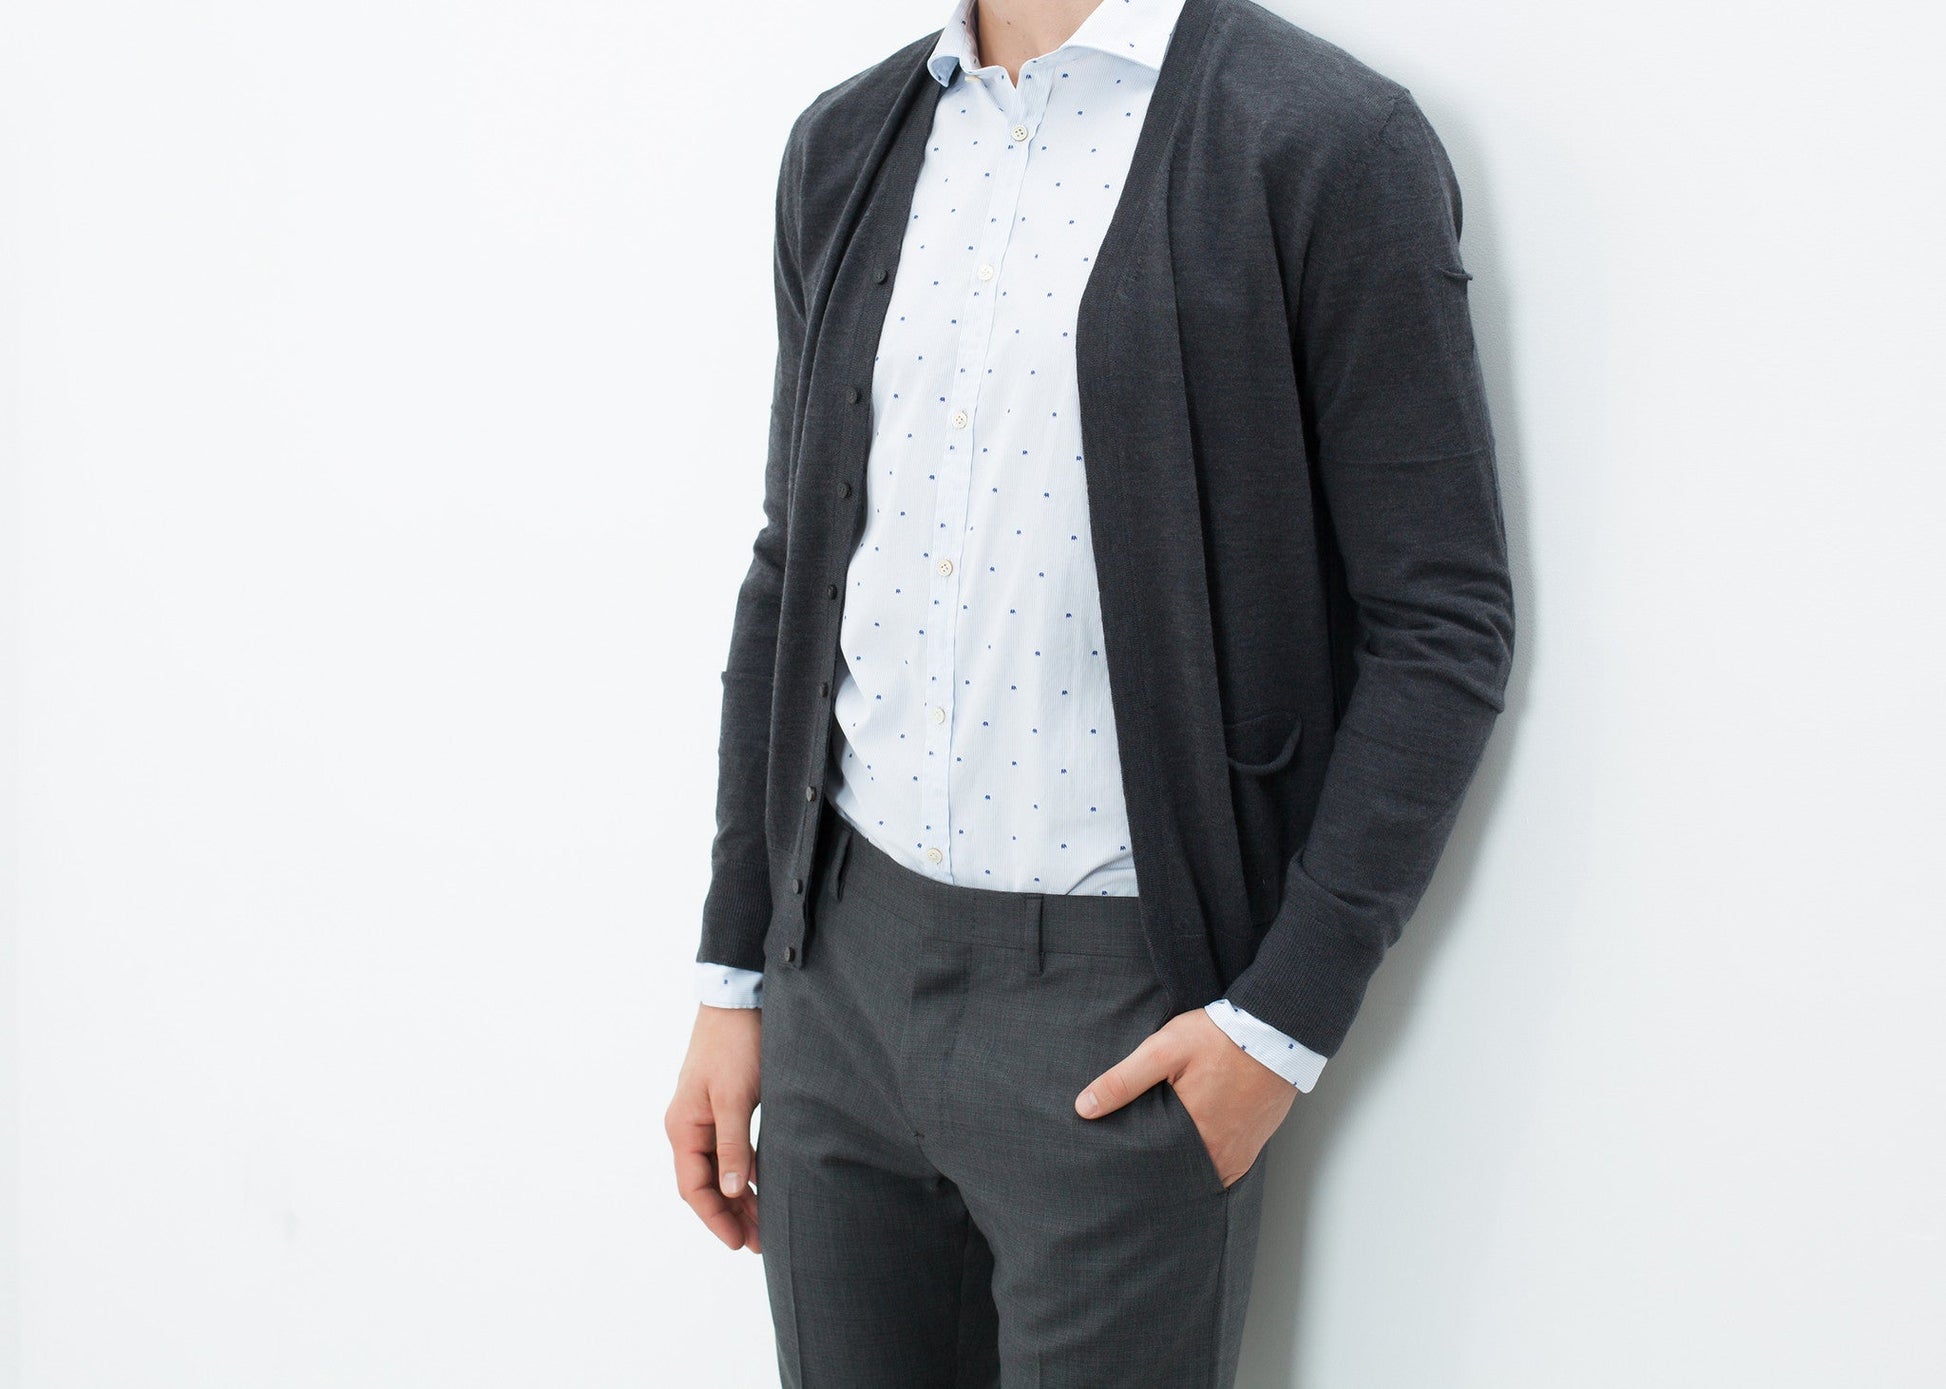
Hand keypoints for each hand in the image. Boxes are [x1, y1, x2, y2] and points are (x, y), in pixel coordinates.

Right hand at [665, 1003, 763, 1252]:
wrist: (739, 999)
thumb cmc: (735, 1044)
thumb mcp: (735, 1098)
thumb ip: (733, 1146)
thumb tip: (733, 1191)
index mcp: (683, 1127)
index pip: (694, 1188)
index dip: (716, 1218)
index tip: (739, 1243)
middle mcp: (689, 1127)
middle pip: (707, 1184)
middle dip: (731, 1215)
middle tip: (759, 1244)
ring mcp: (705, 1117)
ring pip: (721, 1170)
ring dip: (740, 1197)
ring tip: (764, 1226)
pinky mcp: (725, 1107)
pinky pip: (731, 1152)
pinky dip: (746, 1172)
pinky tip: (764, 1188)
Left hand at [1074, 1007, 1295, 1188]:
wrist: (1278, 1031)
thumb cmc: (1220, 1037)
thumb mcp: (1163, 1050)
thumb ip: (1124, 1080)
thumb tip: (1084, 1108)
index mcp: (1191, 1134)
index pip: (1149, 1166)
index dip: (1130, 1166)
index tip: (1112, 1168)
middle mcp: (1217, 1153)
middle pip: (1175, 1174)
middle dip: (1154, 1172)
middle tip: (1131, 1169)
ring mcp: (1238, 1154)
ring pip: (1199, 1174)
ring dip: (1181, 1169)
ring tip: (1158, 1160)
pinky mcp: (1252, 1147)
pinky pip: (1222, 1168)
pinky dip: (1205, 1164)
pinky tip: (1190, 1152)